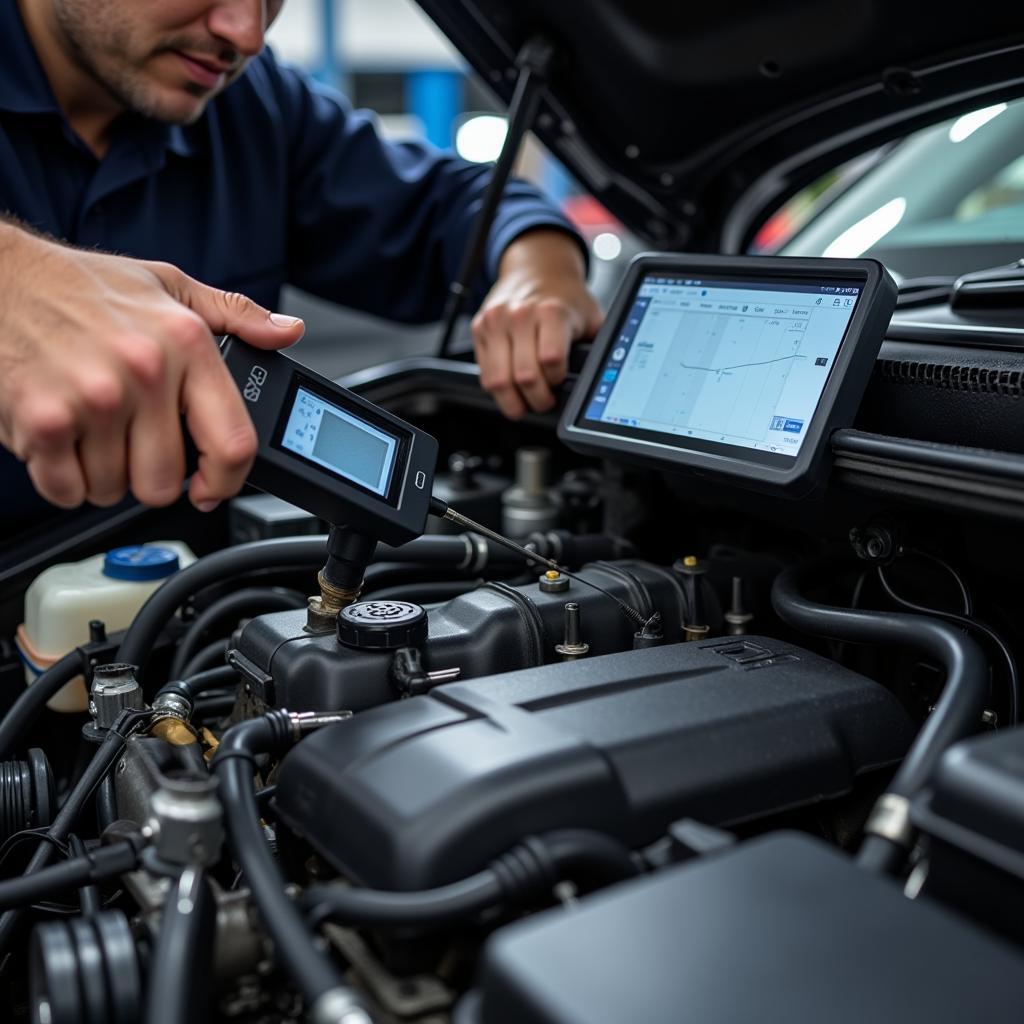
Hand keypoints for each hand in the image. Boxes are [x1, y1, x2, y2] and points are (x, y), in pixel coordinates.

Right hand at [0, 223, 303, 510]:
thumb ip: (235, 314)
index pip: (233, 443)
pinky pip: (66, 490)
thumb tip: (288, 331)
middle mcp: (145, 372)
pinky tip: (60, 437)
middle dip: (149, 477)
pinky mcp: (43, 420)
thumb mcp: (168, 286)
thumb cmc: (81, 285)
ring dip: (101, 474)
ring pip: (114, 490)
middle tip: (129, 445)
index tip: (210, 487)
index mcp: (186, 344)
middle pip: (165, 482)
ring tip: (90, 428)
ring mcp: (93, 399)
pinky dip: (61, 478)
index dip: (226, 482)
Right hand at [472, 229, 602, 417]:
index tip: (561, 380)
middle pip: (525, 376)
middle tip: (545, 401)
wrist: (536, 269)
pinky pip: (484, 374)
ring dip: (514, 401)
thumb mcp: (591, 317)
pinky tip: (512, 387)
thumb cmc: (565, 298)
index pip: (551, 360)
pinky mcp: (479, 328)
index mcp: (551, 311)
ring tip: (525, 402)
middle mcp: (520, 314)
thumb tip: (605, 376)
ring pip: (498, 381)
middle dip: (538, 399)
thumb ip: (599, 345)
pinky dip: (498, 388)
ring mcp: (496, 321)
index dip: (557, 379)